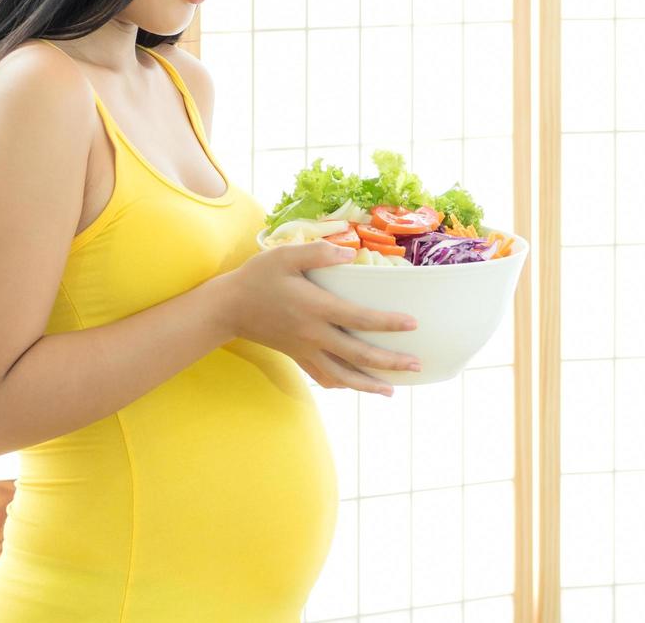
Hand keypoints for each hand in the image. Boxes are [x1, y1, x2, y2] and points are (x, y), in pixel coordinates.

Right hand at [220, 240, 421, 396]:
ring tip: (392, 390)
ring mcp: (305, 350)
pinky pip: (323, 376)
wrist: (228, 307)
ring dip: (368, 384)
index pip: (359, 318)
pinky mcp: (297, 356)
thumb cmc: (258, 277)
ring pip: (342, 375)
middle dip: (389, 361)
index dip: (387, 323)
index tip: (412, 325)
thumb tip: (349, 255)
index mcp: (315, 308)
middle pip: (357, 354)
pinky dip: (343, 384)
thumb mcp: (284, 256)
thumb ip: (318, 254)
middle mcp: (313, 334)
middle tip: (416, 365)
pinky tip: (356, 386)